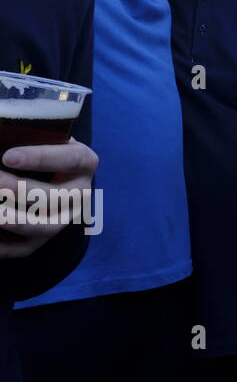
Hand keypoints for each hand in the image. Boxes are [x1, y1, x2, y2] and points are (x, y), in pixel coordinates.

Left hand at [0, 141, 97, 258]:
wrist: (44, 176)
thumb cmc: (35, 148)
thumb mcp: (39, 136)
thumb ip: (24, 133)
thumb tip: (3, 132)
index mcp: (84, 162)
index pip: (71, 160)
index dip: (41, 158)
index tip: (8, 156)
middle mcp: (79, 194)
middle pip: (53, 197)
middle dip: (15, 189)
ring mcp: (62, 221)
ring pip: (41, 226)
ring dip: (10, 219)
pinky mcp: (39, 242)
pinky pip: (20, 249)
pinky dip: (1, 245)